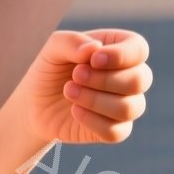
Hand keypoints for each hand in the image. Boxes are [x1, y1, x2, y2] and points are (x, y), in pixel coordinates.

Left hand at [19, 29, 152, 144]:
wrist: (33, 103)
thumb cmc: (48, 69)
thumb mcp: (52, 48)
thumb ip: (71, 42)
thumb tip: (95, 49)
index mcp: (119, 49)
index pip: (139, 49)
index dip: (121, 56)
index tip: (93, 60)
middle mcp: (130, 76)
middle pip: (139, 80)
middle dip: (104, 80)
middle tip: (75, 76)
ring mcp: (125, 104)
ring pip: (130, 108)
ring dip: (96, 100)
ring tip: (69, 91)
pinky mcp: (115, 130)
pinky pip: (117, 132)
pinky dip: (94, 122)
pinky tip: (75, 111)